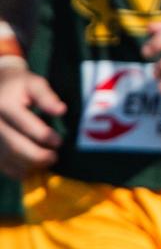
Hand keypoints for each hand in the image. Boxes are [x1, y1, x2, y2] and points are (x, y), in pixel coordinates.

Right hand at [0, 64, 65, 179]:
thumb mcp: (34, 83)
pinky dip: (16, 170)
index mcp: (5, 105)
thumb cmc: (19, 86)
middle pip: (14, 146)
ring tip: (45, 163)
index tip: (59, 142)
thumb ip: (47, 96)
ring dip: (28, 166)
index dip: (44, 136)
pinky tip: (31, 169)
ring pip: (7, 159)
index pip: (25, 125)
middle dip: (37, 156)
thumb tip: (61, 110)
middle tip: (54, 157)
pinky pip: (1, 164)